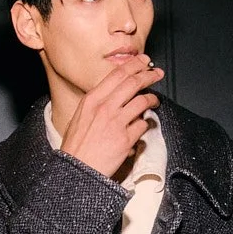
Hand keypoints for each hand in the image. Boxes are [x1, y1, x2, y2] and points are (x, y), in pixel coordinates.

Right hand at [60, 56, 163, 178]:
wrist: (76, 171)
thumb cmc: (75, 148)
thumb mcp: (78, 118)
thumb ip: (95, 104)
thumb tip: (112, 95)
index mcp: (91, 100)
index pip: (117, 74)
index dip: (134, 65)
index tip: (143, 62)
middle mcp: (104, 108)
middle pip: (133, 83)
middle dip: (149, 75)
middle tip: (157, 74)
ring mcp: (116, 123)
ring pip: (142, 101)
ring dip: (152, 99)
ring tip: (154, 101)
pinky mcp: (125, 139)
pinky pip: (143, 125)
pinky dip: (146, 124)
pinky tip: (144, 126)